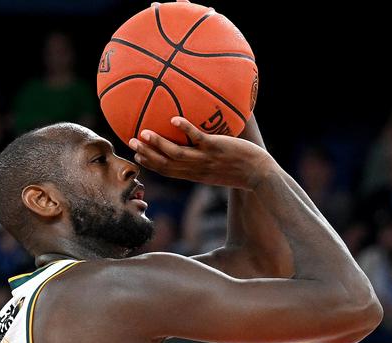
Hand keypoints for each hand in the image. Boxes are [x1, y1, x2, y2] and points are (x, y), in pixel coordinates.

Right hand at [128, 116, 273, 189]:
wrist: (260, 175)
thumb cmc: (241, 170)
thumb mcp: (218, 171)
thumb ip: (206, 162)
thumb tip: (199, 147)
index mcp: (195, 175)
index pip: (168, 171)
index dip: (151, 164)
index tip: (137, 156)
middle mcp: (197, 169)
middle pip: (166, 164)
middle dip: (147, 155)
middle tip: (131, 143)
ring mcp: (206, 159)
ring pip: (177, 154)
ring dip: (159, 144)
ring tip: (144, 132)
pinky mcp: (217, 148)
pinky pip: (198, 138)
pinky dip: (185, 129)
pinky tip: (174, 118)